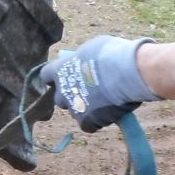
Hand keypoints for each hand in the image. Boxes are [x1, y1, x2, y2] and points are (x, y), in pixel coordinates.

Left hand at [40, 35, 158, 132]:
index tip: (66, 76)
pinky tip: (108, 115)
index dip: (56, 77)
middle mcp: (62, 91)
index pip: (46, 75)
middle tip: (89, 91)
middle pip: (60, 97)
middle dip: (71, 95)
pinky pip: (88, 125)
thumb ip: (83, 60)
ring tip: (105, 102)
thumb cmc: (112, 54)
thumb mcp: (92, 49)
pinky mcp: (87, 121)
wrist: (128, 72)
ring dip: (85, 108)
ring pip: (75, 112)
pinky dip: (96, 121)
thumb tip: (86, 62)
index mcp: (59, 70)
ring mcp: (73, 108)